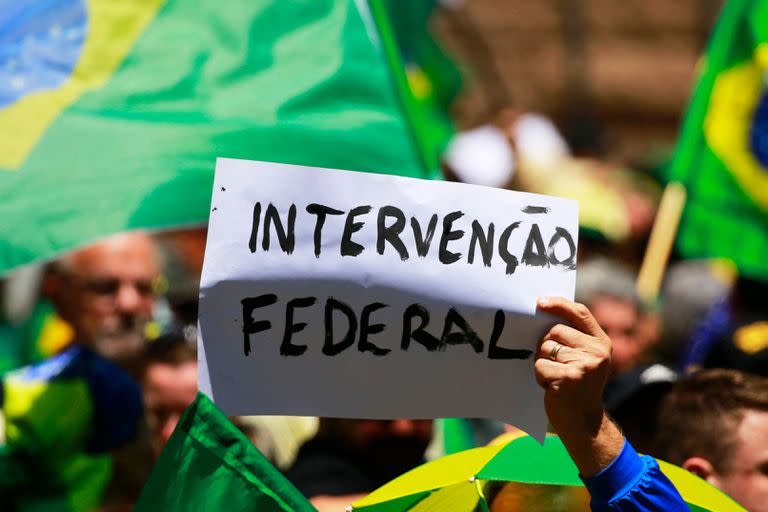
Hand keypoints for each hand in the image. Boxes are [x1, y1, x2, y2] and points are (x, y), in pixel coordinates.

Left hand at [535, 296, 621, 475]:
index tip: (540, 302)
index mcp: (602, 343)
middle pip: (555, 331)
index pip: (580, 313)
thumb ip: (574, 338)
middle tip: (554, 365)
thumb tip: (544, 312)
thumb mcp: (585, 359)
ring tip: (555, 378)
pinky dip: (539, 376)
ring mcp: (585, 365)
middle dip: (545, 345)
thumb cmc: (578, 387)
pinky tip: (551, 387)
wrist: (584, 423)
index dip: (559, 304)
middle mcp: (597, 352)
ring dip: (542, 363)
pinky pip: (540, 366)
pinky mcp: (569, 377)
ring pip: (545, 348)